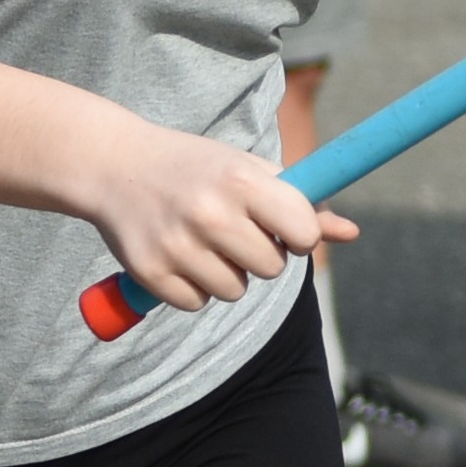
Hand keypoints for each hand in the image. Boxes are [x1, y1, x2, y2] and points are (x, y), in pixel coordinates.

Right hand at [80, 103, 335, 316]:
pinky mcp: (150, 271)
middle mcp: (211, 213)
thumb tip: (351, 232)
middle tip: (234, 232)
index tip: (284, 228)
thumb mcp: (247, 169)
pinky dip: (192, 287)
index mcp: (242, 180)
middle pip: (272, 269)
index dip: (300, 235)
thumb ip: (300, 201)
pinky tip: (177, 255)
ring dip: (226, 274)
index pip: (304, 233)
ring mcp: (178, 244)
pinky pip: (196, 303)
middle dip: (260, 255)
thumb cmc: (195, 168)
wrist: (114, 164)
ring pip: (235, 290)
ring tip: (202, 241)